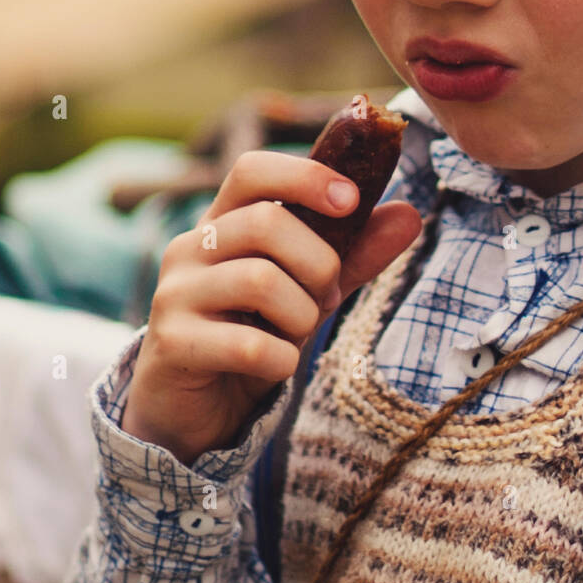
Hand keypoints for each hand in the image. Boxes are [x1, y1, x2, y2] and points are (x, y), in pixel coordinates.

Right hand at [121, 149, 421, 461]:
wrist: (195, 412)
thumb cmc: (249, 341)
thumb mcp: (305, 296)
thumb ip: (350, 258)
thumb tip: (409, 215)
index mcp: (218, 225)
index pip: (252, 171)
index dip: (305, 177)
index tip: (351, 201)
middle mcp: (188, 250)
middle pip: (265, 224)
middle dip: (317, 265)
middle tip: (325, 300)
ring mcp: (175, 295)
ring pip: (260, 282)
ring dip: (301, 317)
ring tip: (294, 337)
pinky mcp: (173, 344)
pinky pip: (251, 345)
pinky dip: (281, 360)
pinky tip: (275, 367)